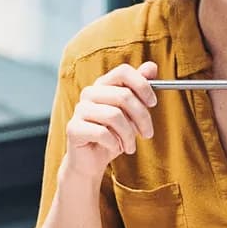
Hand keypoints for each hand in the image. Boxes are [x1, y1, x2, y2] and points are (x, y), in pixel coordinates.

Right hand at [60, 61, 158, 185]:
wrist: (91, 161)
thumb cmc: (112, 135)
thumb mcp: (131, 113)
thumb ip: (139, 89)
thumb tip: (152, 66)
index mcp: (103, 85)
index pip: (123, 72)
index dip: (142, 85)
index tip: (153, 103)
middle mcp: (89, 93)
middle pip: (123, 95)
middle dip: (142, 117)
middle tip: (147, 134)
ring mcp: (80, 110)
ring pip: (114, 116)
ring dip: (128, 135)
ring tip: (129, 146)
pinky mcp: (74, 128)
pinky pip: (102, 133)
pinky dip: (114, 144)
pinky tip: (115, 148)